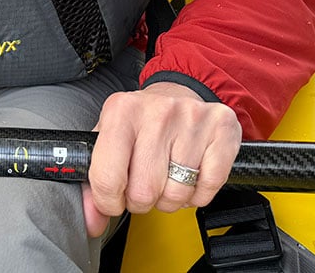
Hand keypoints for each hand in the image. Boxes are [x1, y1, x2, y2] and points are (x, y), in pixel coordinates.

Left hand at [82, 82, 241, 235]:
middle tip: (144, 184)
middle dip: (142, 200)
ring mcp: (192, 119)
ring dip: (170, 198)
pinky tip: (190, 174)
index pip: (107, 178)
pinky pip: (207, 189)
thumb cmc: (140, 122)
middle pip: (144, 192)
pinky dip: (197, 194)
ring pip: (177, 194)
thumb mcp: (108, 140)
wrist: (177, 93)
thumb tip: (93, 222)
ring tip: (167, 176)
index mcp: (121, 111)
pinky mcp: (222, 129)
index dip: (108, 201)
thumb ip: (94, 182)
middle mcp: (157, 112)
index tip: (113, 199)